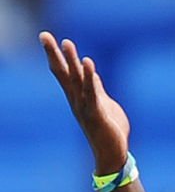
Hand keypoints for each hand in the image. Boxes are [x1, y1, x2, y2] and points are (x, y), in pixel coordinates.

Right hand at [38, 31, 129, 174]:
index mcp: (78, 98)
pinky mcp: (97, 115)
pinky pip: (92, 94)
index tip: (48, 37)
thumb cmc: (110, 131)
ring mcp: (85, 108)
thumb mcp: (104, 105)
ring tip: (66, 43)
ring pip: (76, 81)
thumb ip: (96, 89)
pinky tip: (88, 63)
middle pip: (64, 74)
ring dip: (72, 62)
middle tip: (45, 35)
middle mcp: (77, 102)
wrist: (113, 156)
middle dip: (55, 54)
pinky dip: (89, 78)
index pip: (65, 74)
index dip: (57, 56)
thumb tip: (92, 74)